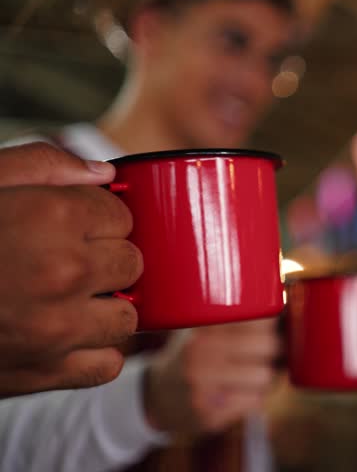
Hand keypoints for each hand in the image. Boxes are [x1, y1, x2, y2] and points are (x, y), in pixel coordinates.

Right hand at [0, 142, 140, 395]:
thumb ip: (43, 165)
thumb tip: (102, 174)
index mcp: (50, 216)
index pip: (121, 214)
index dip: (97, 217)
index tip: (74, 224)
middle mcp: (63, 271)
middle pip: (132, 262)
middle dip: (106, 258)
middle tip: (68, 259)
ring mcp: (58, 328)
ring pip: (129, 316)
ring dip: (105, 307)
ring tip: (67, 300)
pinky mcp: (45, 373)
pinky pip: (108, 363)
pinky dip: (93, 352)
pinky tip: (65, 336)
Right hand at [144, 318, 278, 436]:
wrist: (156, 396)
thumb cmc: (192, 356)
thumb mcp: (202, 328)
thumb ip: (235, 317)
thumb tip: (283, 307)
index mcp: (202, 328)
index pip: (257, 316)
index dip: (269, 324)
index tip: (266, 329)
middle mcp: (200, 354)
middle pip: (270, 344)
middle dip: (272, 351)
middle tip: (262, 354)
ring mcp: (203, 386)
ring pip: (266, 376)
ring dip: (264, 378)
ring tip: (247, 376)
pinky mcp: (209, 414)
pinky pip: (255, 402)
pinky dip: (252, 399)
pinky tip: (236, 395)